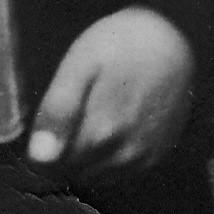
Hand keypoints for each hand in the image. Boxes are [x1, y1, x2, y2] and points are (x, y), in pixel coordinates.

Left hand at [27, 7, 196, 174]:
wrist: (174, 37)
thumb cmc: (120, 45)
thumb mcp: (80, 66)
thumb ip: (58, 112)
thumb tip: (39, 157)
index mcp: (99, 134)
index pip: (49, 166)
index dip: (41, 146)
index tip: (48, 121)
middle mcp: (124, 156)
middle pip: (72, 172)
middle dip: (62, 152)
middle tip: (70, 113)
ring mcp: (144, 159)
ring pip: (96, 176)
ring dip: (85, 157)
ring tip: (92, 117)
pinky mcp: (158, 155)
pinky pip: (121, 172)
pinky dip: (109, 157)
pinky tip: (114, 126)